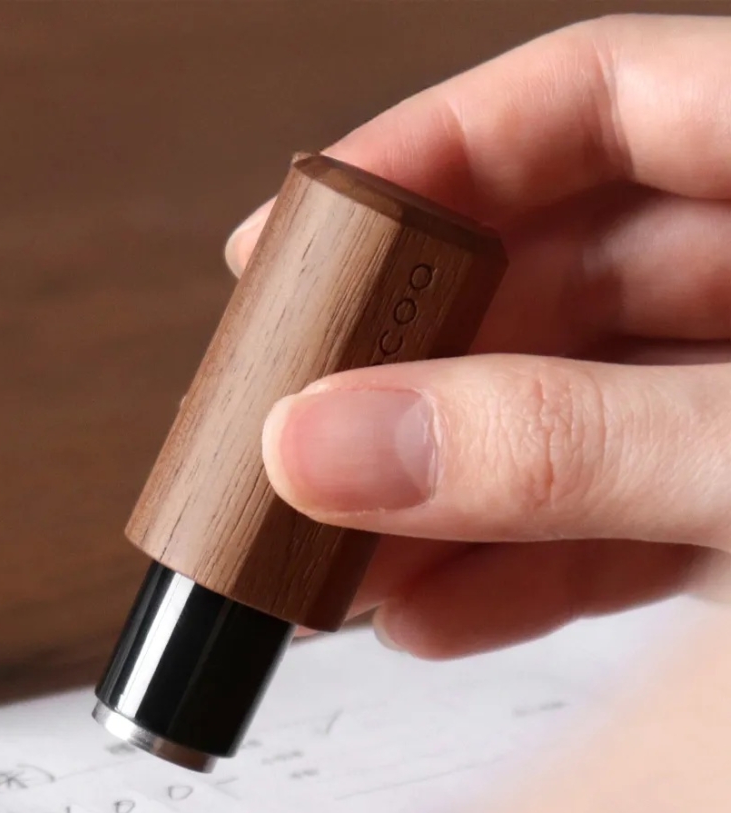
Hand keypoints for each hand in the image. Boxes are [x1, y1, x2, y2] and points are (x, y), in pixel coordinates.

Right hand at [225, 13, 730, 657]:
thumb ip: (561, 443)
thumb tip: (333, 443)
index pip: (589, 102)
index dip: (426, 155)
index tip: (296, 239)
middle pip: (546, 283)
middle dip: (405, 378)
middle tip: (292, 438)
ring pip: (562, 421)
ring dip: (440, 503)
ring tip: (335, 565)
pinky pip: (615, 524)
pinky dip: (522, 577)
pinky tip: (431, 614)